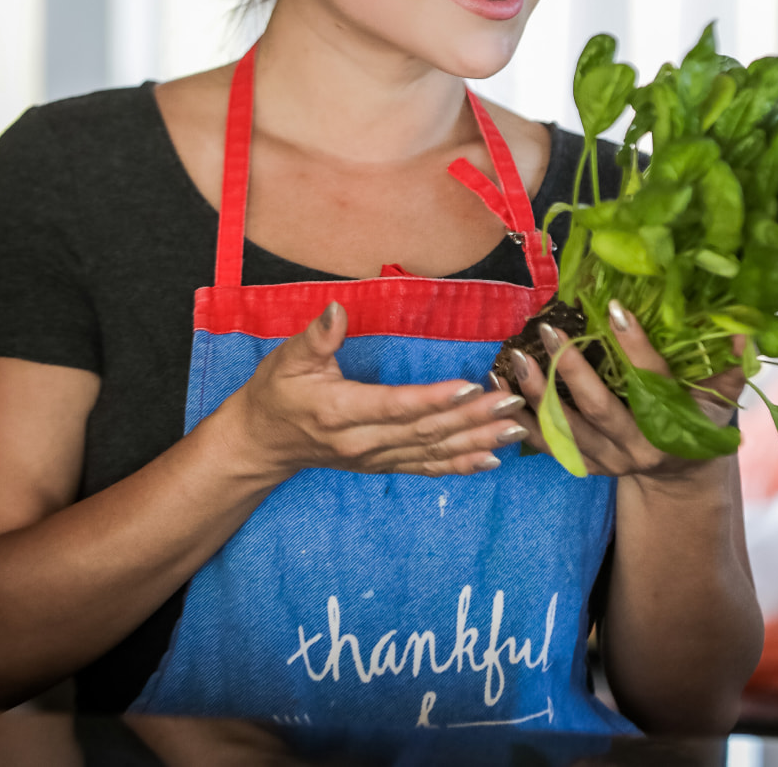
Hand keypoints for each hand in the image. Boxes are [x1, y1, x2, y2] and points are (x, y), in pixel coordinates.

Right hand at [222, 302, 527, 480]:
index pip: (395, 405)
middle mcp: (363, 441)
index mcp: (341, 411)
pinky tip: (491, 459)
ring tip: (515, 429)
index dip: (432, 399)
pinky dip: (460, 465)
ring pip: (433, 451)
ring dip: (477, 441)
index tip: (469, 387)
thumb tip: (336, 309)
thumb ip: (316, 336)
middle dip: (472, 418)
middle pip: (425, 431)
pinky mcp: (383, 465)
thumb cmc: (276, 393)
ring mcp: (376, 458)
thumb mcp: (287, 358)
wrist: (262, 443)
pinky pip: (427, 468)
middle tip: (511, 402)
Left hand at [494, 302, 744, 479]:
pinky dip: (522, 419)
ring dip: (537, 394)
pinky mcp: (586, 464)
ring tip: (514, 358)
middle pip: (599, 409)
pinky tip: (501, 389)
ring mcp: (608, 460)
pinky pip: (547, 444)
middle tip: (549, 330)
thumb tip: (744, 333)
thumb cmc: (701, 421)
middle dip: (571, 370)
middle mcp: (637, 449)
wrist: (681, 471)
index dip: (634, 345)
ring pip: (565, 429)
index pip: (652, 382)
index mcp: (674, 428)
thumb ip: (728, 369)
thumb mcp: (719, 399)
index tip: (613, 308)